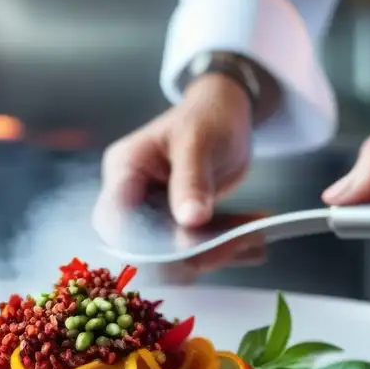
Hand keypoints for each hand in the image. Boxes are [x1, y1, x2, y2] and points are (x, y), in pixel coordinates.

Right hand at [98, 73, 266, 273]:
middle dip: (189, 254)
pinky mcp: (176, 225)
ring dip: (214, 254)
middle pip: (144, 246)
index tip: (186, 251)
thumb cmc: (206, 115)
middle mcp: (132, 197)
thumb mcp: (198, 141)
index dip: (142, 246)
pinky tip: (253, 246)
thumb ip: (192, 179)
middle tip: (236, 243)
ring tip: (253, 240)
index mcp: (125, 170)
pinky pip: (195, 248)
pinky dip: (224, 249)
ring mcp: (154, 213)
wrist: (226, 114)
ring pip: (173, 253)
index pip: (116, 220)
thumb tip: (190, 219)